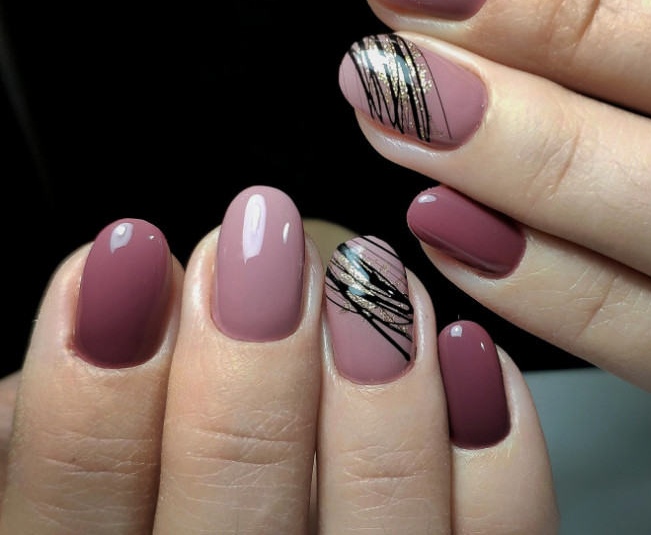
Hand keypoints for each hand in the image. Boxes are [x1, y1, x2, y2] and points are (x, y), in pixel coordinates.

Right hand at [0, 187, 556, 532]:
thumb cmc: (186, 518)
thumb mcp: (82, 501)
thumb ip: (63, 436)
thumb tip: (78, 327)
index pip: (74, 514)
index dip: (93, 386)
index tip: (128, 254)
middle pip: (238, 513)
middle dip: (249, 365)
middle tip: (262, 239)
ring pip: (383, 524)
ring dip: (378, 386)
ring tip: (370, 271)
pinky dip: (492, 448)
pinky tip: (467, 353)